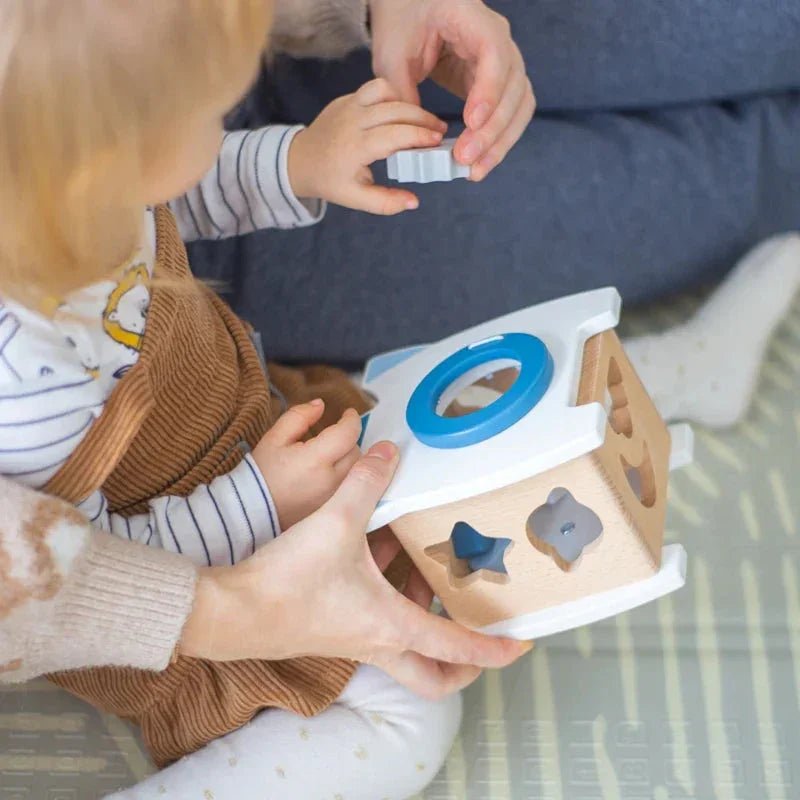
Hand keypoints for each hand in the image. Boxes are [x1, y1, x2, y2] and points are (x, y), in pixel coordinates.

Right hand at [181, 442, 531, 698]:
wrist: (231, 612)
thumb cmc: (288, 582)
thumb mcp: (336, 522)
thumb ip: (366, 482)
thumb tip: (387, 451)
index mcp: (392, 626)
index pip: (459, 648)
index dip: (495, 649)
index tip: (523, 644)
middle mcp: (379, 641)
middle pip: (433, 677)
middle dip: (464, 667)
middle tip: (481, 638)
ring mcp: (355, 639)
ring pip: (406, 646)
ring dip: (425, 613)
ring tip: (434, 570)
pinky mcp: (334, 627)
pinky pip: (376, 617)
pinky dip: (389, 590)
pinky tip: (382, 548)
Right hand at [251, 400, 361, 529]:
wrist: (251, 512)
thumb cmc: (261, 474)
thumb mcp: (274, 438)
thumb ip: (298, 416)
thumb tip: (320, 405)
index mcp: (315, 460)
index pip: (348, 434)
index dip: (351, 419)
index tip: (348, 414)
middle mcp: (330, 481)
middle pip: (356, 452)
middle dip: (348, 440)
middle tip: (333, 437)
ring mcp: (334, 498)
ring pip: (356, 472)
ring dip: (349, 459)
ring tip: (330, 457)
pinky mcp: (333, 510)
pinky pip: (350, 489)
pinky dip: (346, 478)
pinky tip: (328, 476)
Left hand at [288, 78, 447, 214]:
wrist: (299, 161)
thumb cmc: (330, 181)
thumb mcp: (356, 198)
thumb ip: (385, 203)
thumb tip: (414, 202)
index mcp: (356, 146)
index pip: (395, 134)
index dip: (420, 136)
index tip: (438, 142)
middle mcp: (353, 120)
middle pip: (396, 109)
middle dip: (422, 118)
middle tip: (439, 131)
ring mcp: (348, 104)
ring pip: (385, 90)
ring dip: (407, 103)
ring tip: (421, 120)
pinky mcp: (347, 98)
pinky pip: (375, 89)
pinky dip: (393, 97)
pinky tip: (401, 115)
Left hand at [369, 0, 534, 180]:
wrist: (412, 5)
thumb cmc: (402, 19)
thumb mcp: (392, 52)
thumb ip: (402, 91)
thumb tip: (414, 138)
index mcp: (472, 19)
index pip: (494, 54)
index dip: (488, 90)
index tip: (471, 122)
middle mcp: (498, 39)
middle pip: (514, 86)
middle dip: (492, 129)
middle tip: (465, 159)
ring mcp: (503, 62)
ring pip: (519, 106)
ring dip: (501, 142)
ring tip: (474, 171)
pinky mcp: (497, 83)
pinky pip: (510, 114)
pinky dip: (498, 140)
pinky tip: (479, 163)